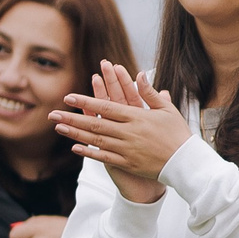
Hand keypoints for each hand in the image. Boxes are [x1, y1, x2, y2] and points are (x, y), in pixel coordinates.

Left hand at [53, 62, 186, 204]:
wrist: (186, 163)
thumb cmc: (178, 134)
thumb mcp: (167, 110)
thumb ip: (150, 93)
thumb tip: (140, 74)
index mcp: (137, 117)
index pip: (106, 107)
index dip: (86, 101)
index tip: (69, 97)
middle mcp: (128, 133)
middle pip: (95, 123)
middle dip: (72, 118)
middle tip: (52, 114)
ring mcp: (127, 149)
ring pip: (95, 140)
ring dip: (75, 134)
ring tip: (58, 128)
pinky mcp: (128, 164)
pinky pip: (104, 158)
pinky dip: (89, 153)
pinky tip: (75, 148)